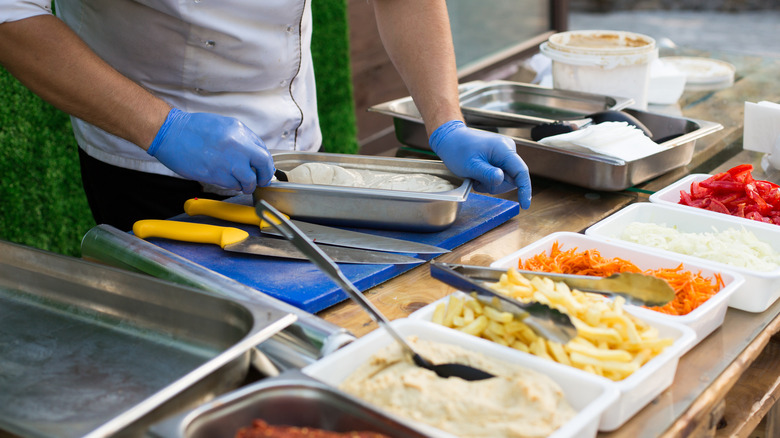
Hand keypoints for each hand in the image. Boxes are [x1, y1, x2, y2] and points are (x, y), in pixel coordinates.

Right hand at [147, 108, 274, 192]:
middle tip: (260, 180)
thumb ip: (241, 139)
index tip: (263, 169)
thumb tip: (254, 153)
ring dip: (247, 184)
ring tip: (241, 183)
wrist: (171, 133)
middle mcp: (237, 145)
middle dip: (264, 176)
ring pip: (249, 180)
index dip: (265, 164)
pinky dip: (233, 186)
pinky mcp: (215, 174)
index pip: (263, 151)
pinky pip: (232, 185)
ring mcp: (227, 161)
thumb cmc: (193, 129)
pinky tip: (227, 180)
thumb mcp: (224, 125)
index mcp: (240, 131)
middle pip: (264, 165)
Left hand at [429, 120, 531, 208]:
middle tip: (477, 182)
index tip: (525, 205)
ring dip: (490, 184)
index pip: (521, 171)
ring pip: (505, 180)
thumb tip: (501, 179)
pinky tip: (478, 175)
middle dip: (496, 186)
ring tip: (475, 177)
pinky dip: (489, 180)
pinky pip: (500, 176)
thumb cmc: (458, 150)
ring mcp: (504, 154)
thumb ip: (486, 174)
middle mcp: (508, 150)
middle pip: (512, 179)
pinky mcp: (500, 159)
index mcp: (504, 149)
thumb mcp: (470, 165)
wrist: (451, 139)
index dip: (525, 189)